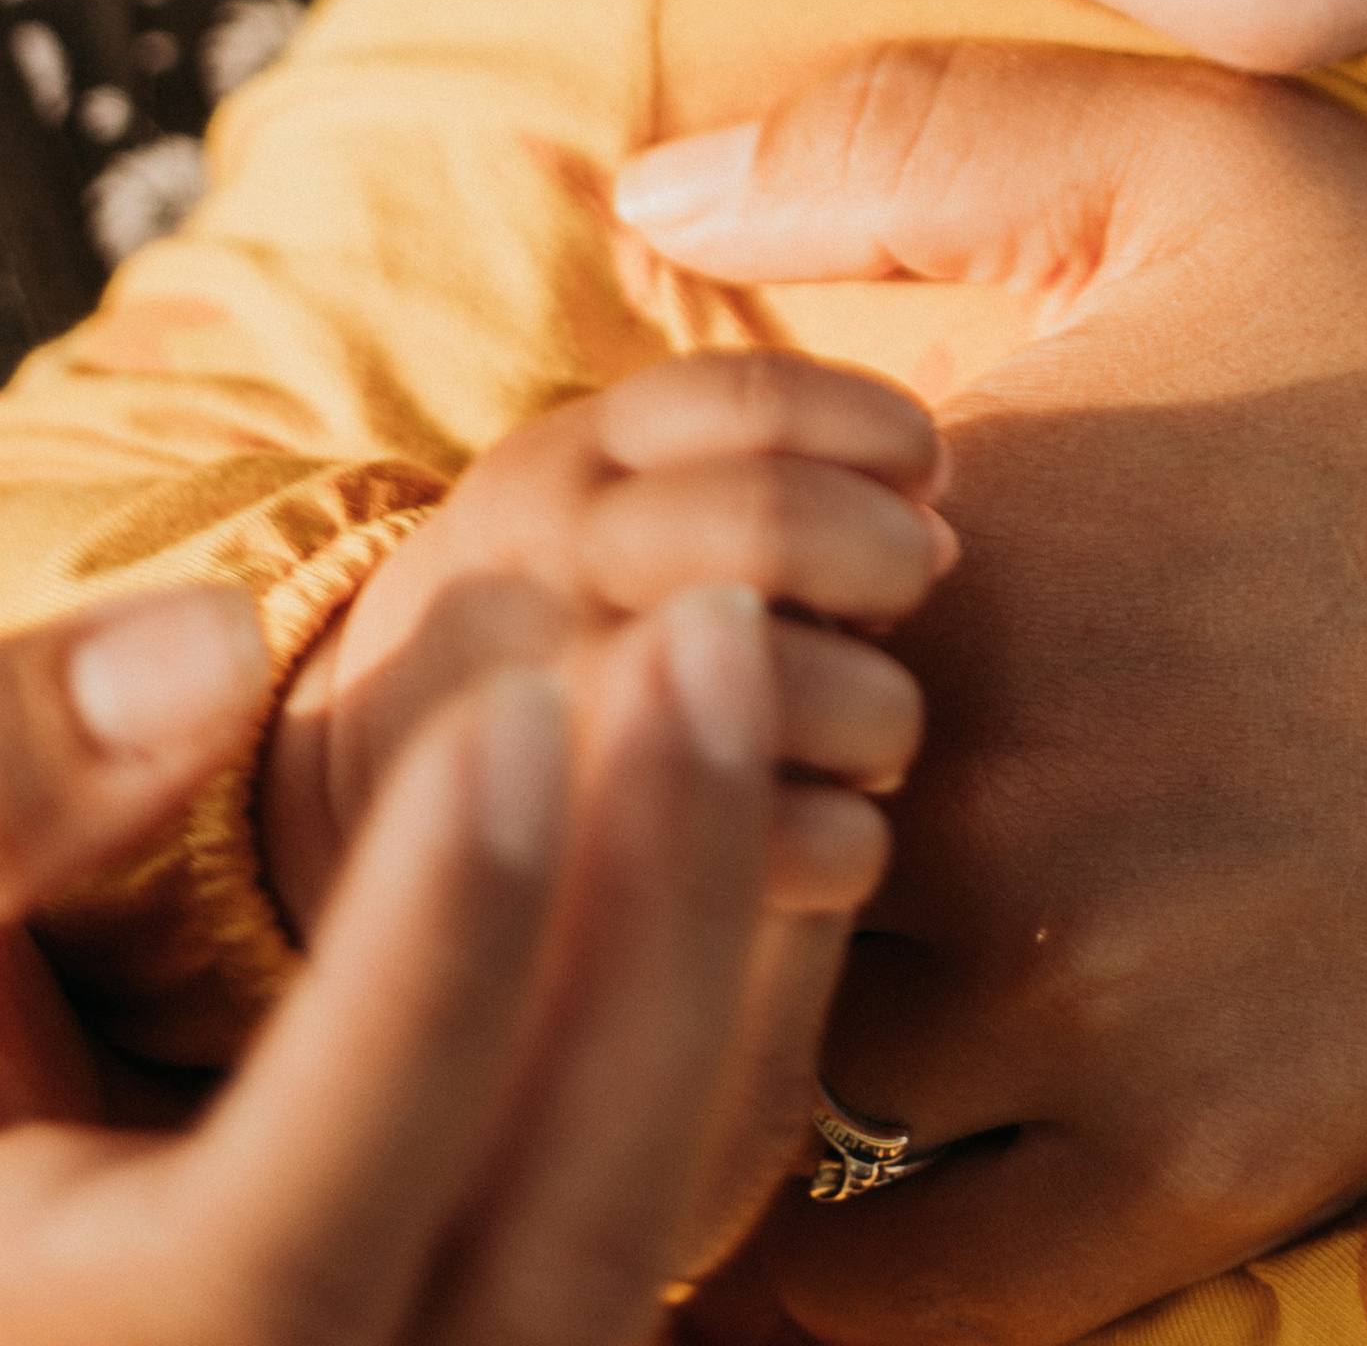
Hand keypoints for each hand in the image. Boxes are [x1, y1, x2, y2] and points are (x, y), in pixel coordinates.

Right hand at [0, 579, 859, 1340]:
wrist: (10, 1252)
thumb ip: (0, 791)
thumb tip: (212, 643)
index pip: (292, 1232)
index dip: (422, 976)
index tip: (517, 705)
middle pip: (543, 1253)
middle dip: (645, 928)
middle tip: (711, 634)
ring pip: (629, 1245)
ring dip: (706, 957)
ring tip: (737, 677)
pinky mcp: (507, 1345)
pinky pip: (647, 1218)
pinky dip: (713, 1017)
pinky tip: (750, 792)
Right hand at [265, 353, 951, 932]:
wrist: (374, 779)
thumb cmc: (565, 606)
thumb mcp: (606, 480)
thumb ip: (754, 462)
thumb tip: (936, 514)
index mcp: (572, 458)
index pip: (752, 397)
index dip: (877, 427)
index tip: (926, 473)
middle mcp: (550, 567)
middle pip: (773, 521)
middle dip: (883, 555)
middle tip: (900, 598)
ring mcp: (557, 709)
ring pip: (785, 683)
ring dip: (877, 706)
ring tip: (866, 728)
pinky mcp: (591, 857)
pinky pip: (790, 842)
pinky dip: (851, 837)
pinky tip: (835, 828)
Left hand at [621, 42, 1366, 1345]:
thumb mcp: (1210, 164)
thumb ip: (909, 144)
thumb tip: (644, 188)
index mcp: (946, 538)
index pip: (639, 633)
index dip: (628, 645)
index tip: (663, 646)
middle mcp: (981, 777)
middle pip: (687, 857)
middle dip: (672, 844)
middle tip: (692, 831)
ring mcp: (1088, 993)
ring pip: (770, 1073)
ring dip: (739, 1041)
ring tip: (744, 1000)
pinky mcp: (1202, 1161)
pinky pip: (910, 1293)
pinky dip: (829, 1275)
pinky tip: (816, 1210)